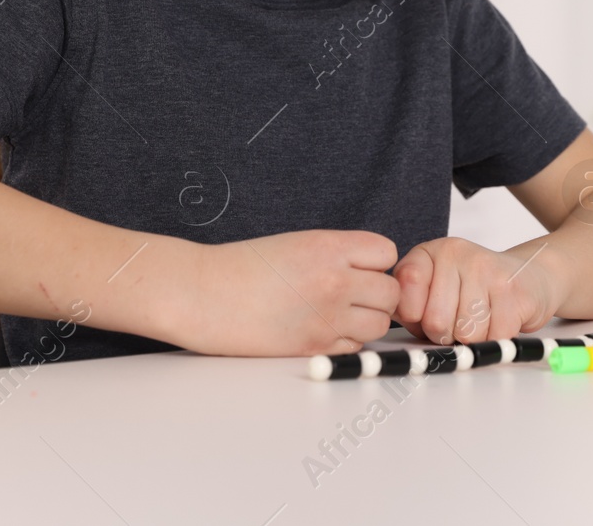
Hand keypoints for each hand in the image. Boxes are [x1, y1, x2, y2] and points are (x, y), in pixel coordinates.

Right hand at [186, 230, 398, 356]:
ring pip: (380, 324)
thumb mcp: (296, 243)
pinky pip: (355, 348)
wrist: (201, 294)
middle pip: (391, 293)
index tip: (358, 268)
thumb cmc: (240, 267)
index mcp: (329, 247)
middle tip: (351, 295)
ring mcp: (327, 317)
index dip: (375, 262)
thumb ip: (337, 255)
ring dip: (365, 321)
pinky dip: (345, 342)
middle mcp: (335, 280)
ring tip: (335, 314)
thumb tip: (370, 272)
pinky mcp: (315, 347)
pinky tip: (319, 330)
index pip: (387, 253)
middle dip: (376, 295)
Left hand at [392, 237, 564, 345]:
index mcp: (431, 252)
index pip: (406, 294)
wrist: (531, 276)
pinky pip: (494, 338)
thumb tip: (394, 319)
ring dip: (474, 340)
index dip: (415, 318)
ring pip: (466, 334)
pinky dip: (497, 340)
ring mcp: (487, 269)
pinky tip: (500, 320)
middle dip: (448, 335)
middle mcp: (457, 254)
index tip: (426, 315)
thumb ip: (409, 304)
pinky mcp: (514, 291)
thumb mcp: (435, 289)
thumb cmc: (476, 290)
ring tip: (482, 319)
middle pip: (436, 322)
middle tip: (460, 322)